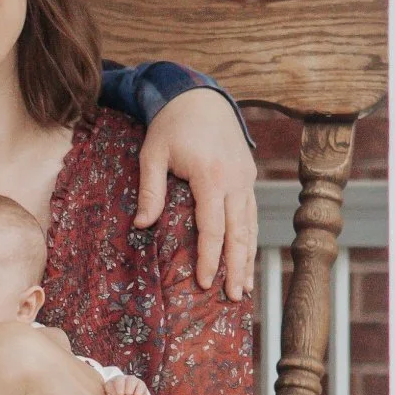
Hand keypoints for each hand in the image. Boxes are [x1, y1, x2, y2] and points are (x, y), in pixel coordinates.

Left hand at [102, 372, 150, 394]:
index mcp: (110, 385)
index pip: (109, 385)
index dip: (112, 392)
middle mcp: (120, 381)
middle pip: (119, 379)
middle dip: (119, 386)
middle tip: (121, 394)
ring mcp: (131, 382)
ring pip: (131, 379)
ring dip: (129, 386)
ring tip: (128, 393)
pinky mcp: (141, 385)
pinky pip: (140, 384)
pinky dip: (139, 388)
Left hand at [135, 87, 257, 300]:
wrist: (200, 97)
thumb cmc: (171, 126)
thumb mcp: (153, 154)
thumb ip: (151, 190)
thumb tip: (142, 225)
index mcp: (211, 175)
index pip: (213, 226)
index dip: (210, 257)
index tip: (205, 282)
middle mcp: (235, 180)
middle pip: (240, 232)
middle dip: (236, 267)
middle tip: (234, 297)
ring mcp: (246, 178)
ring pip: (251, 225)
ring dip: (248, 258)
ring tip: (245, 288)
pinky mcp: (249, 176)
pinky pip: (252, 214)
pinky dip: (250, 238)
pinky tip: (247, 258)